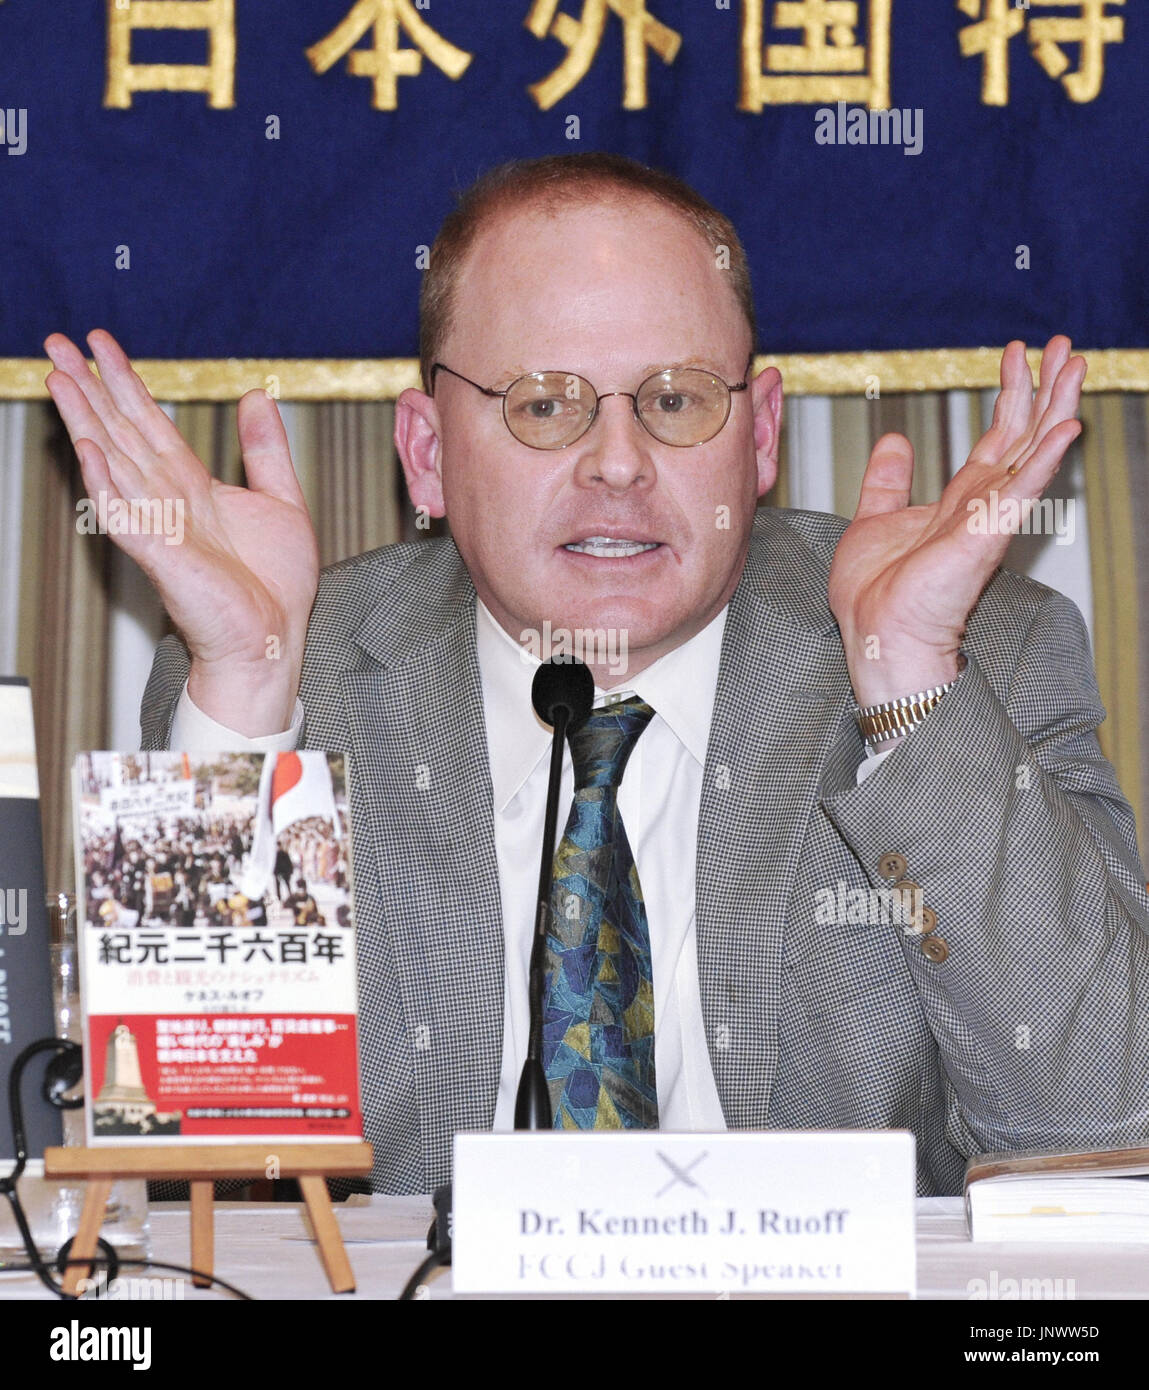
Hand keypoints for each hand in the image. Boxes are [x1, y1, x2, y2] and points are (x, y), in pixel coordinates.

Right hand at [45, 329, 319, 734]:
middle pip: (120, 431)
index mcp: (194, 486)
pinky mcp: (159, 555)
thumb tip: (257, 395)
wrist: (273, 639)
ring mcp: (159, 525)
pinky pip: (125, 513)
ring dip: (85, 419)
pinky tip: (87, 447)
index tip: (101, 343)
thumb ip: (266, 449)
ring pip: (113, 461)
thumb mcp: (283, 500)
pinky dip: (105, 480)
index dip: (125, 381)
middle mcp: (170, 500)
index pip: (149, 422)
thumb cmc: (275, 586)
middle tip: (58, 342)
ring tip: (59, 377)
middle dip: (89, 386)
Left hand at [828, 336, 1084, 708]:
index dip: (1009, 394)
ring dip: (1055, 405)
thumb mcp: (873, 519)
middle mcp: (981, 504)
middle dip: (1043, 387)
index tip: (1017, 355)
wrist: (876, 634)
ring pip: (1032, 451)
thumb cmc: (877, 596)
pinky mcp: (987, 533)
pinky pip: (1023, 489)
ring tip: (1072, 364)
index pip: (996, 437)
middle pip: (1024, 434)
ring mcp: (989, 518)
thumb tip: (894, 441)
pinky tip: (1067, 426)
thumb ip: (888, 481)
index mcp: (958, 500)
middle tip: (1062, 344)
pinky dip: (1046, 457)